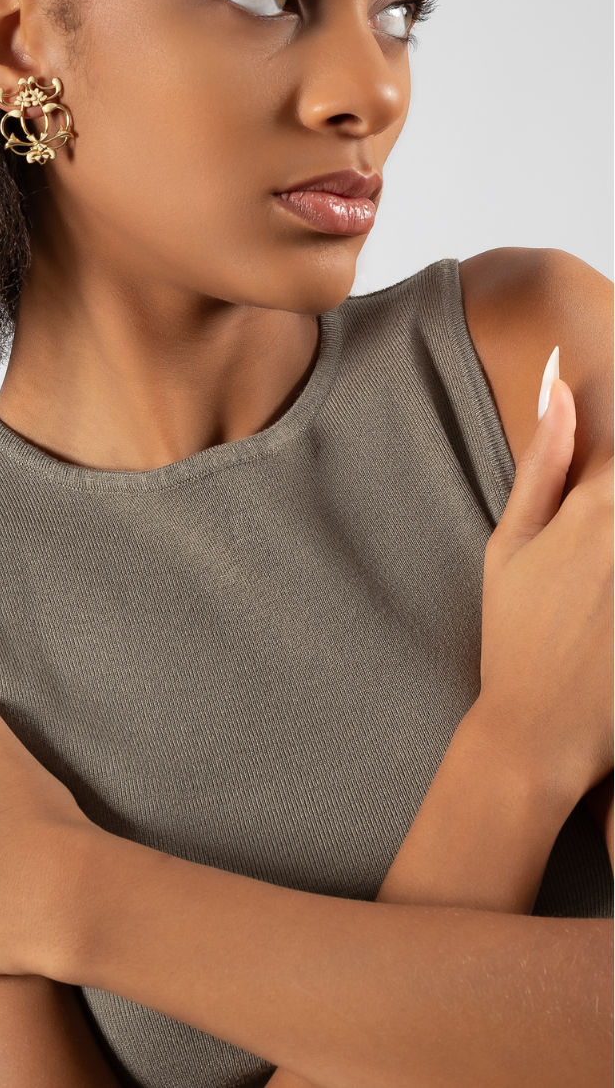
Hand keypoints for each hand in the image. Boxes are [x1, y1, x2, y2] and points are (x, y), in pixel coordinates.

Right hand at [477, 374, 612, 800]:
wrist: (538, 731)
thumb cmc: (516, 635)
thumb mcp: (511, 544)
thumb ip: (542, 463)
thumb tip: (557, 384)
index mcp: (598, 508)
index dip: (614, 454)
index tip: (600, 497)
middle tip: (589, 566)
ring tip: (596, 587)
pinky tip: (608, 609)